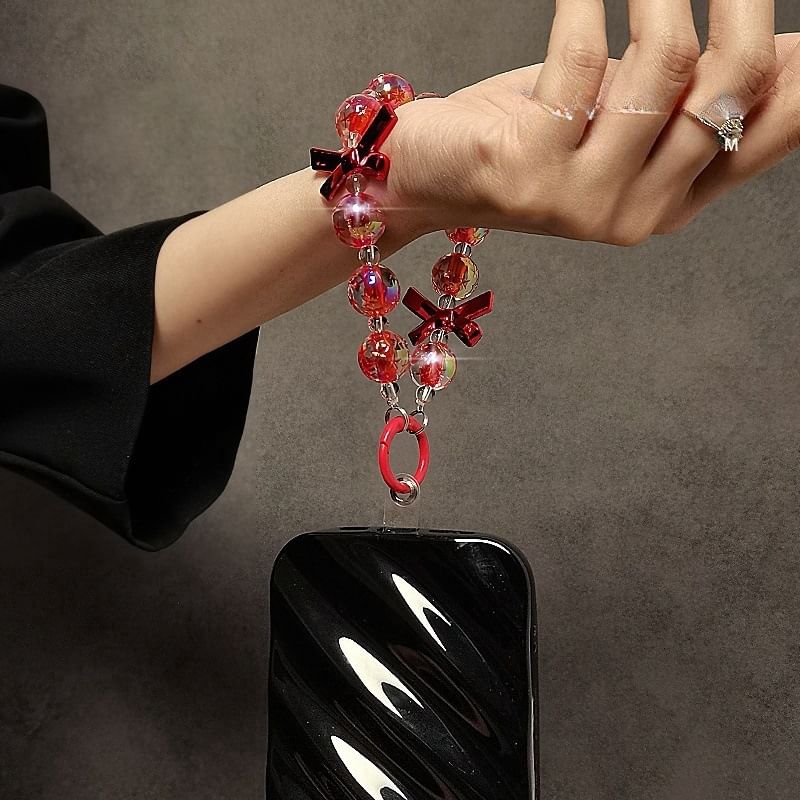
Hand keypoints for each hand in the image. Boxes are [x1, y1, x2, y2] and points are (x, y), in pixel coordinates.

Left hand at [386, 1, 797, 245]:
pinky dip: (584, 2)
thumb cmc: (529, 134)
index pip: (772, 132)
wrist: (432, 175)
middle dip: (740, 2)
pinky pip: (580, 58)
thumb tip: (782, 46)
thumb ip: (689, 95)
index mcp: (672, 201)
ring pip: (665, 65)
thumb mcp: (621, 115)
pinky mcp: (526, 173)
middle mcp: (637, 213)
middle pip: (732, 86)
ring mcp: (582, 201)